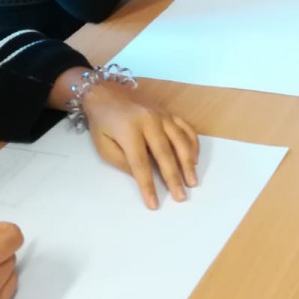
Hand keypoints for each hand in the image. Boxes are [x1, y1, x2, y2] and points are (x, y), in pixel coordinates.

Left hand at [81, 82, 198, 208]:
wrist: (107, 94)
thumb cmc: (103, 123)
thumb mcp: (103, 146)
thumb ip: (122, 161)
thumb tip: (142, 176)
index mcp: (129, 130)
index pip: (140, 164)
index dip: (148, 185)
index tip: (154, 204)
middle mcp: (149, 121)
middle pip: (164, 153)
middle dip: (173, 177)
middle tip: (181, 196)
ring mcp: (162, 115)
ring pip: (180, 140)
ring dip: (188, 162)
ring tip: (192, 181)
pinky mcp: (169, 112)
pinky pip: (186, 128)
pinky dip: (193, 143)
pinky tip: (194, 158)